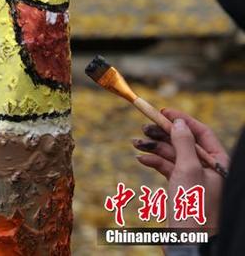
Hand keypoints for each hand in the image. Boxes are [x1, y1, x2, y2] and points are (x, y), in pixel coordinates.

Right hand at [133, 108, 228, 232]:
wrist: (188, 241)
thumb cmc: (193, 207)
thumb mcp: (188, 169)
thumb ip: (183, 143)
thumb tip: (178, 121)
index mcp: (218, 163)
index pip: (201, 133)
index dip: (182, 120)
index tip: (163, 112)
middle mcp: (208, 169)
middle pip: (184, 142)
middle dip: (163, 133)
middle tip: (144, 126)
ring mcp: (194, 178)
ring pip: (173, 154)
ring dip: (154, 147)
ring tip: (136, 142)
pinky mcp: (181, 188)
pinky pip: (167, 168)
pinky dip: (154, 162)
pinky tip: (142, 159)